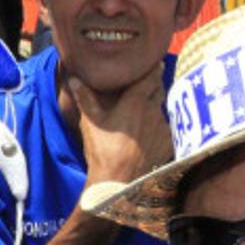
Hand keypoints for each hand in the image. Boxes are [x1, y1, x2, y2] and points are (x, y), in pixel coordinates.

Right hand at [71, 63, 174, 185]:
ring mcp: (164, 128)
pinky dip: (159, 130)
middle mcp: (154, 111)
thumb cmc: (103, 150)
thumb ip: (85, 98)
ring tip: (144, 116)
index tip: (153, 62)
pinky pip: (166, 130)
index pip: (151, 75)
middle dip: (154, 87)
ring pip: (162, 111)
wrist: (119, 182)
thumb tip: (75, 79)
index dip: (153, 68)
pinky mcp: (169, 144)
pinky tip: (149, 137)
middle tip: (146, 87)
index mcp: (136, 101)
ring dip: (154, 111)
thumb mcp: (90, 122)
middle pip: (159, 90)